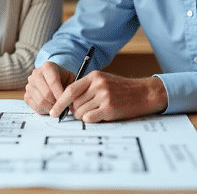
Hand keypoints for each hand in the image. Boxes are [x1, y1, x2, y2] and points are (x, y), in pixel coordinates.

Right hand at [24, 62, 74, 113]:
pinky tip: (50, 108)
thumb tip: (69, 100)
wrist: (52, 78)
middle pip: (46, 93)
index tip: (67, 101)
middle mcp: (36, 74)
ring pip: (40, 101)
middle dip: (56, 103)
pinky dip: (44, 110)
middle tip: (63, 107)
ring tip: (58, 108)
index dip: (60, 93)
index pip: (53, 81)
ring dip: (51, 108)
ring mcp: (29, 85)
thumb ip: (71, 86)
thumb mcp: (70, 78)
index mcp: (47, 66)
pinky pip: (35, 106)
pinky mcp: (26, 95)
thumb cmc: (63, 78)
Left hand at [50, 71, 167, 121]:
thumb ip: (86, 88)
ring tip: (95, 113)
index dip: (59, 102)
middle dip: (75, 111)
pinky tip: (99, 116)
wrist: (143, 93)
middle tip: (84, 112)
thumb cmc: (121, 89)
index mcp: (94, 76)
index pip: (69, 90)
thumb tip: (67, 102)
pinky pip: (90, 118)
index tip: (53, 112)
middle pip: (74, 103)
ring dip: (83, 117)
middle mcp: (98, 85)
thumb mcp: (103, 81)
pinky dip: (90, 120)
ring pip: (81, 112)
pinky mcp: (110, 108)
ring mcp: (104, 96)